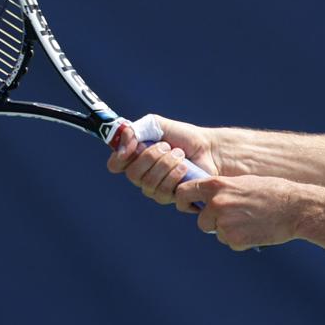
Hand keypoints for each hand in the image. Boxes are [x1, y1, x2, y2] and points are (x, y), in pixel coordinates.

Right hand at [106, 113, 221, 203]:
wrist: (210, 149)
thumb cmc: (183, 137)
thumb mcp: (156, 125)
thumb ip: (133, 131)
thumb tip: (120, 152)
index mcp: (135, 158)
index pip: (115, 165)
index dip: (120, 158)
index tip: (132, 149)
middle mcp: (143, 177)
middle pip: (133, 175)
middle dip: (151, 157)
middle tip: (168, 147)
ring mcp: (157, 190)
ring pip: (149, 184)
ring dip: (166, 165)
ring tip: (180, 155)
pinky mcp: (173, 199)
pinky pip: (165, 194)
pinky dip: (175, 176)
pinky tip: (186, 168)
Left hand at [174, 175, 316, 249]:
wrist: (295, 208)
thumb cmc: (272, 192)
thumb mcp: (242, 183)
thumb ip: (222, 191)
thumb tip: (207, 201)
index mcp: (216, 185)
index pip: (183, 192)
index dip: (184, 201)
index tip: (189, 206)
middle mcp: (216, 203)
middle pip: (201, 221)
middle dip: (213, 223)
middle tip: (234, 220)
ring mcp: (224, 223)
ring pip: (218, 233)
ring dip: (230, 232)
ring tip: (251, 223)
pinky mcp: (235, 239)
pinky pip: (231, 243)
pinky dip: (242, 241)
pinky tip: (257, 231)